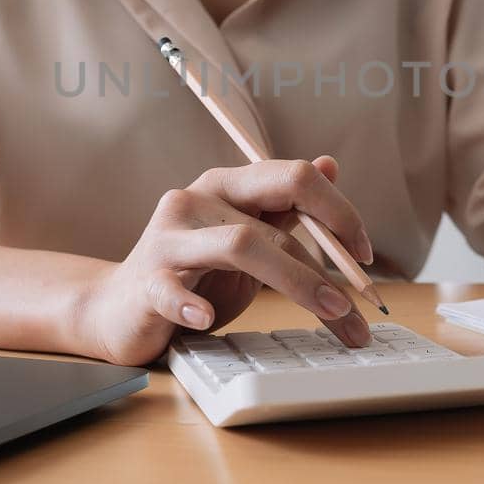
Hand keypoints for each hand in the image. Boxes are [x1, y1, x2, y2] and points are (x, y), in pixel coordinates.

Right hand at [77, 156, 375, 365]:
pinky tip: (208, 318)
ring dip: (295, 282)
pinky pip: (171, 289)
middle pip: (272, 219)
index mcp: (227, 186)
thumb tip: (331, 164)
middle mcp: (196, 200)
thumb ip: (284, 208)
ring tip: (329, 314)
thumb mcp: (247, 240)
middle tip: (357, 307)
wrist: (117, 309)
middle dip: (325, 265)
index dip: (339, 212)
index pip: (293, 177)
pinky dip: (192, 304)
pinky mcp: (145, 281)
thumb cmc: (193, 276)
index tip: (366, 256)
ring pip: (240, 247)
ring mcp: (168, 239)